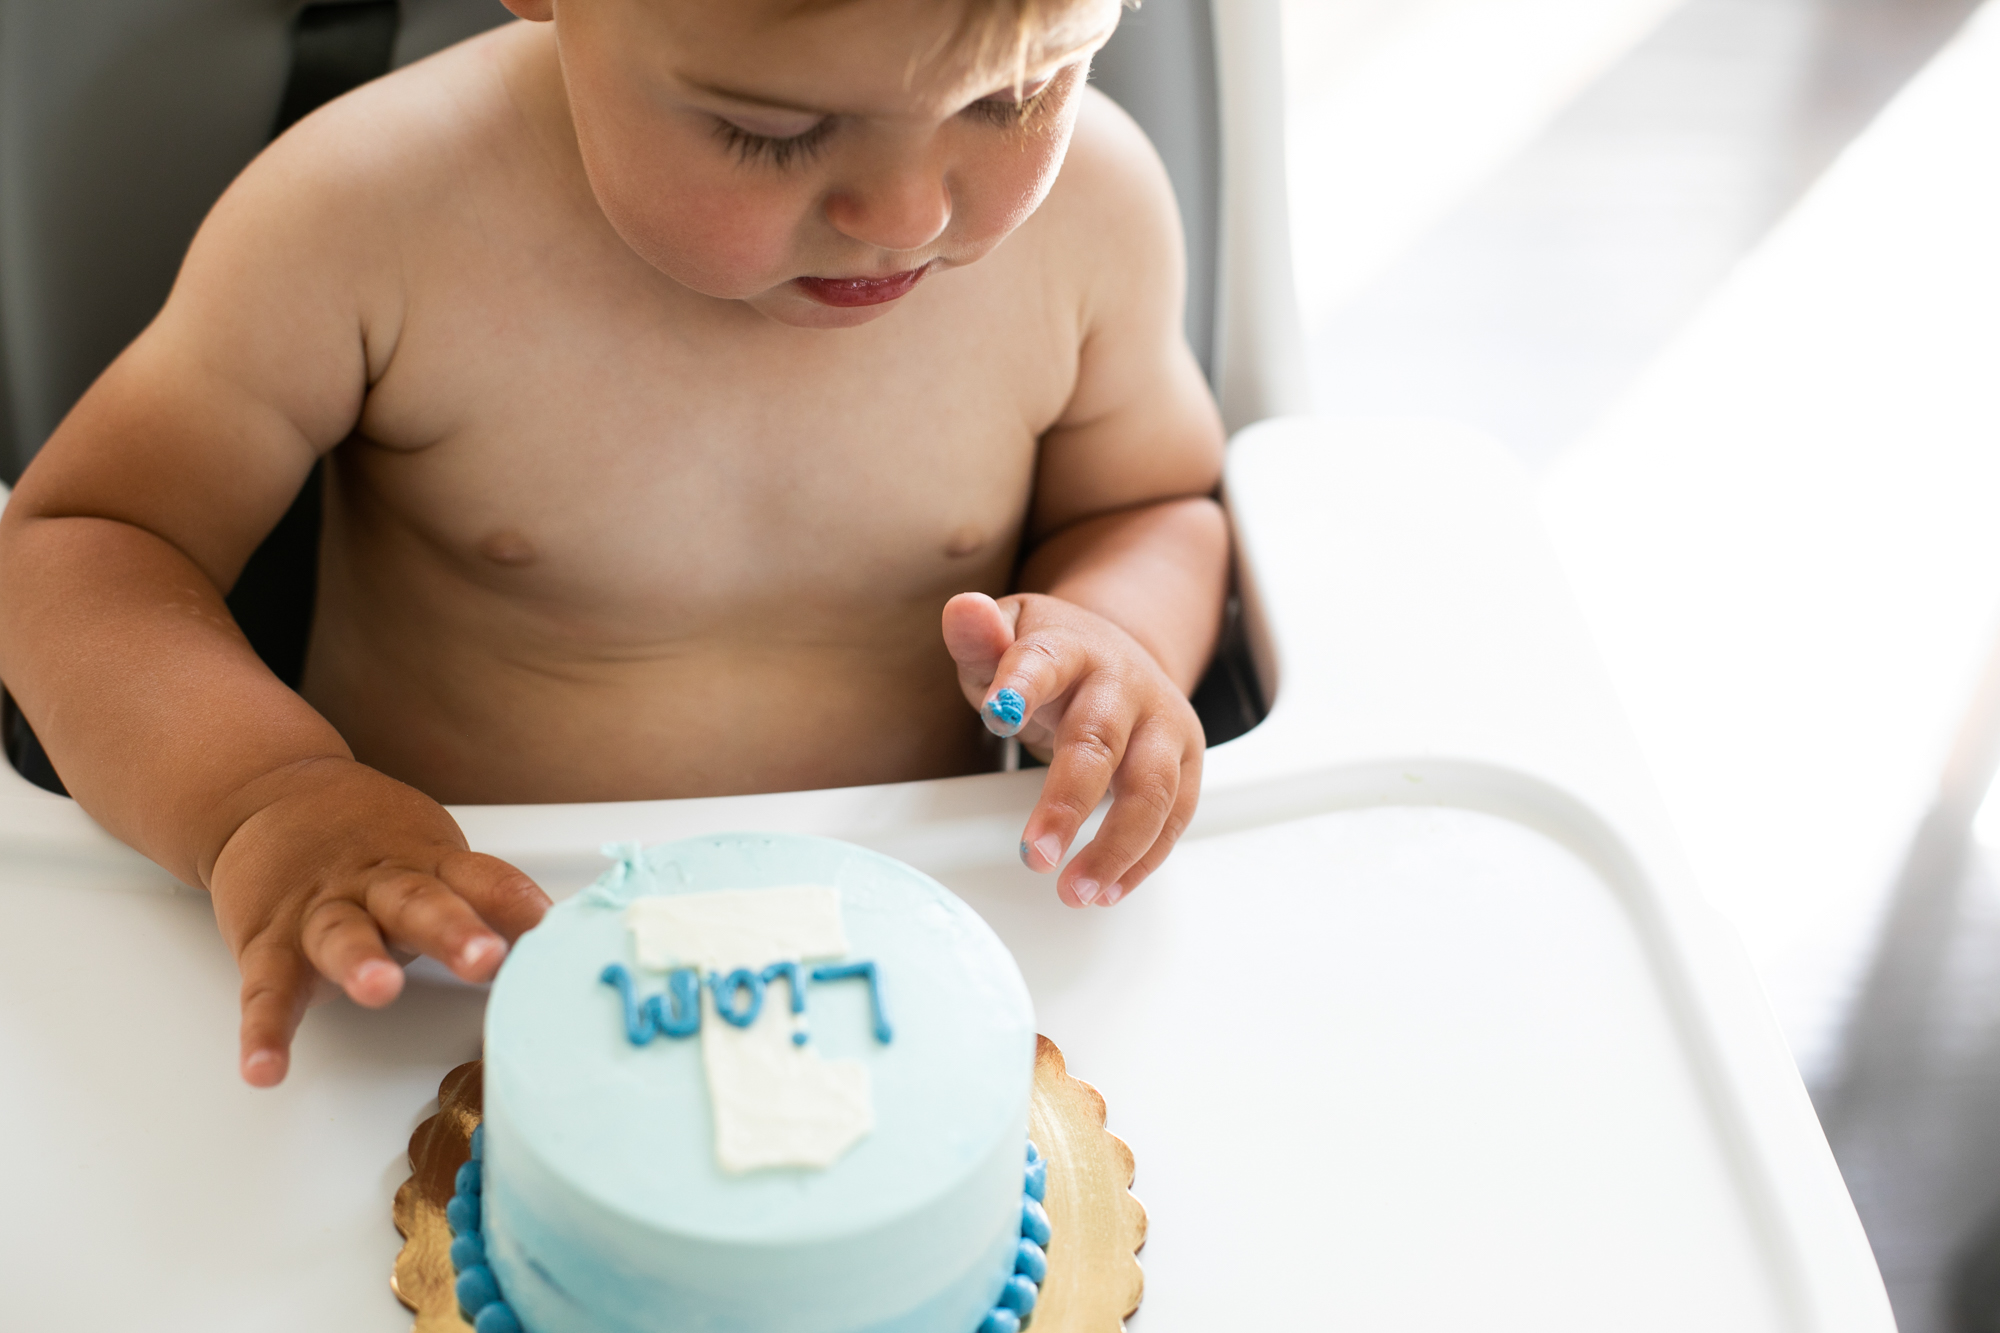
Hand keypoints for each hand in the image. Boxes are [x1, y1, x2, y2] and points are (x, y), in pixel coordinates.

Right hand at [206, 757, 548, 1086]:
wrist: (268, 791)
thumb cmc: (368, 838)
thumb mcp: (431, 854)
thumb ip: (482, 899)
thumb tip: (556, 947)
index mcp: (428, 863)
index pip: (485, 880)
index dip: (521, 906)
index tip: (558, 935)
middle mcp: (379, 884)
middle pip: (419, 903)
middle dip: (454, 931)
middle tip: (485, 959)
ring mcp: (320, 911)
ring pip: (343, 934)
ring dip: (362, 962)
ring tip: (380, 990)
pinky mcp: (268, 941)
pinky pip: (267, 989)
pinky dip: (264, 1030)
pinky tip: (267, 1068)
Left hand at [942, 592, 1202, 906]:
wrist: (1120, 650)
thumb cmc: (1050, 658)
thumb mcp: (1005, 639)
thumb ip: (980, 638)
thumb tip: (963, 610)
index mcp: (1070, 647)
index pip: (1044, 663)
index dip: (1021, 687)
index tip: (998, 716)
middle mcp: (1123, 682)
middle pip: (1099, 741)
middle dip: (1067, 802)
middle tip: (1036, 856)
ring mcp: (1161, 722)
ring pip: (1151, 788)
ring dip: (1114, 846)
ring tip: (1073, 891)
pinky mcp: (1185, 759)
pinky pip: (1173, 816)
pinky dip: (1141, 859)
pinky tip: (1106, 889)